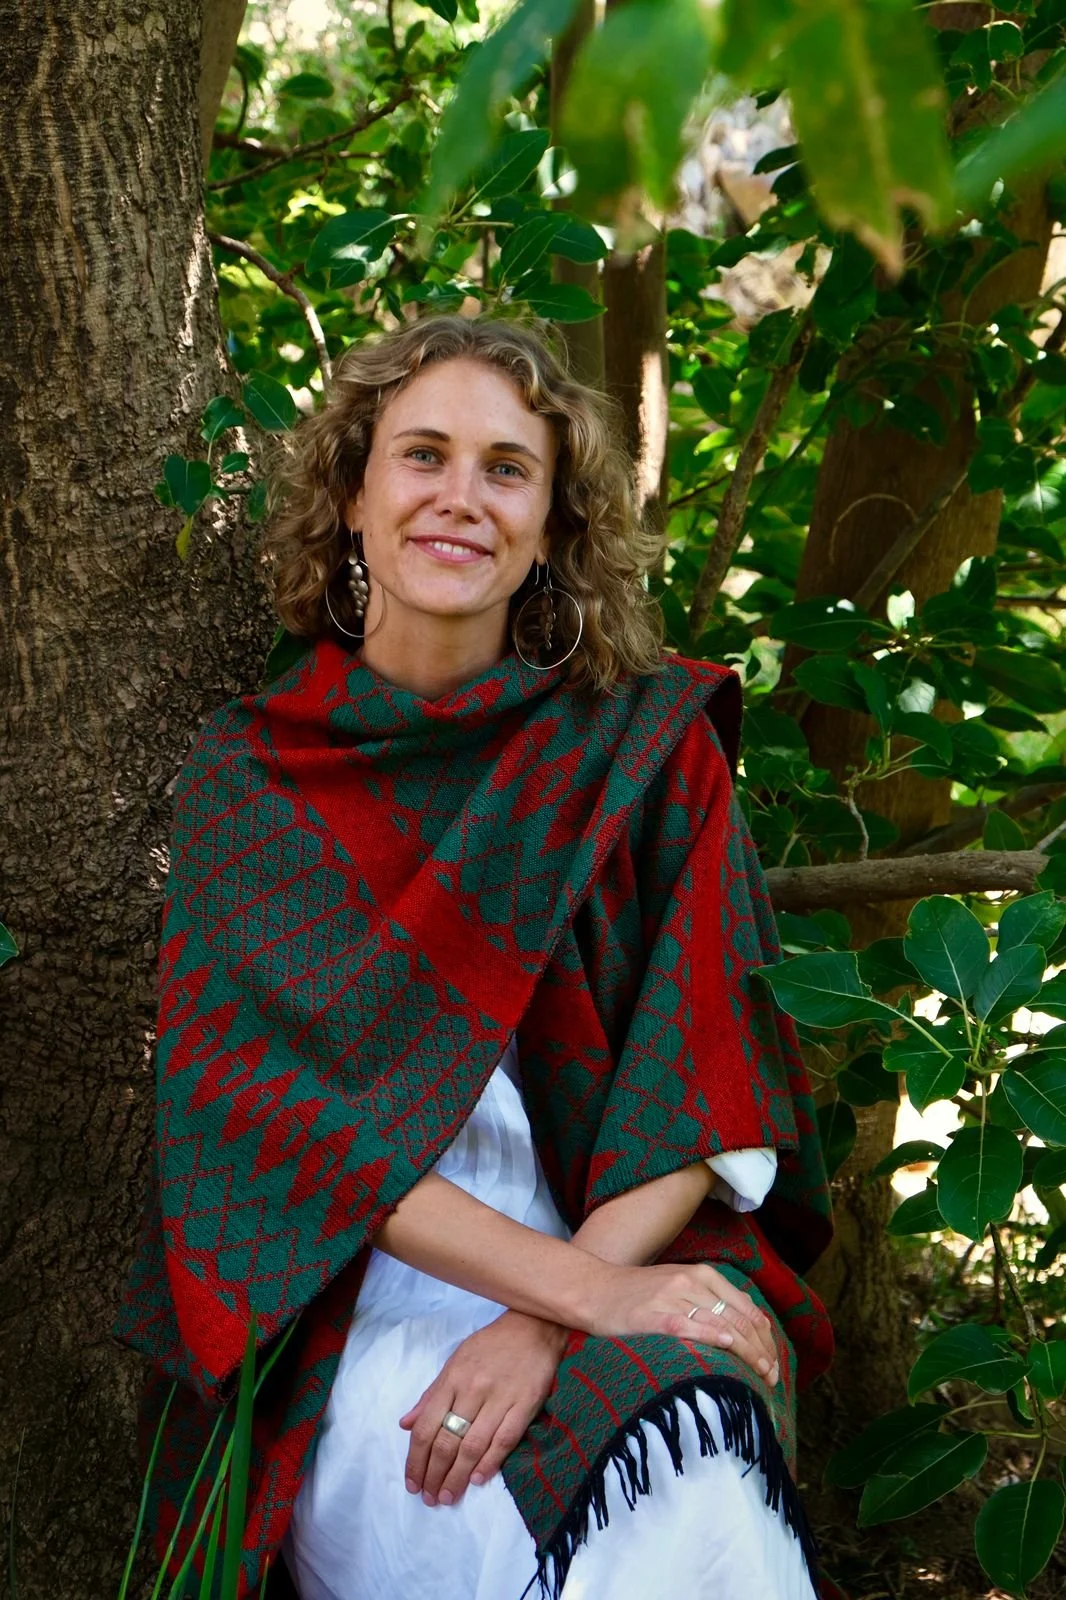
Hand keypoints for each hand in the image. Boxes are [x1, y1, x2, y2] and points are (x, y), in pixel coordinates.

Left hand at [399, 1310, 566, 1506]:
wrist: (533, 1327)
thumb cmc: (490, 1346)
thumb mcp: (455, 1362)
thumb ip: (431, 1395)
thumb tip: (405, 1424)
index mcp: (452, 1379)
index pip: (426, 1427)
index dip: (416, 1460)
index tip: (412, 1483)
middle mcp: (472, 1389)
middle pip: (447, 1441)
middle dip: (434, 1475)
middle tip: (429, 1498)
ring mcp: (499, 1397)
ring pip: (472, 1445)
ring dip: (457, 1476)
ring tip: (448, 1497)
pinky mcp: (525, 1404)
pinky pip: (504, 1439)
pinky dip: (489, 1462)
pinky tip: (477, 1479)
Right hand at [580, 1260, 780, 1386]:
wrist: (594, 1290)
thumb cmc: (637, 1295)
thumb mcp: (679, 1288)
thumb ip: (710, 1303)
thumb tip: (745, 1333)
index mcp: (703, 1275)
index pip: (747, 1308)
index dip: (766, 1338)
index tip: (773, 1364)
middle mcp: (692, 1282)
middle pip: (740, 1318)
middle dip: (761, 1350)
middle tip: (771, 1377)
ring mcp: (673, 1297)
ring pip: (722, 1324)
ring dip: (746, 1351)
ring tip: (760, 1373)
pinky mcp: (654, 1315)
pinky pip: (689, 1326)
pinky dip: (711, 1337)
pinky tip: (727, 1347)